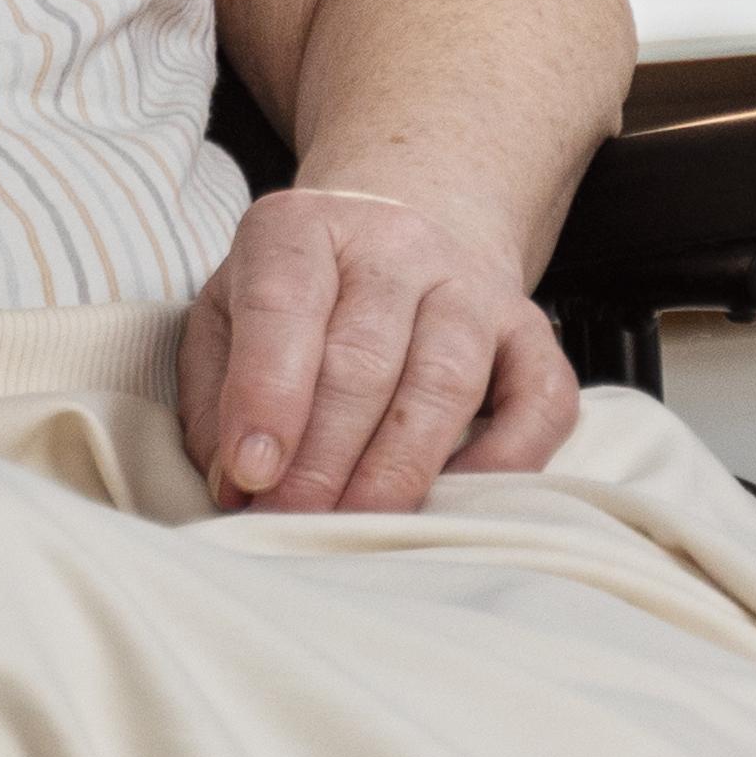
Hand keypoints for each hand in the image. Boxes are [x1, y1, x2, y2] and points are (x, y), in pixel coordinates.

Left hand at [176, 178, 573, 511]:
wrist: (400, 235)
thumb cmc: (298, 299)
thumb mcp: (226, 315)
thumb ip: (216, 393)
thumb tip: (236, 483)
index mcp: (302, 228)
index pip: (283, 303)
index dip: (267, 395)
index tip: (251, 474)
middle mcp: (394, 245)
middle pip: (364, 357)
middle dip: (324, 457)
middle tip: (292, 523)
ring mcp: (470, 286)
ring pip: (445, 380)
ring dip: (398, 469)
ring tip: (357, 527)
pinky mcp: (530, 330)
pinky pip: (539, 400)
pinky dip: (503, 461)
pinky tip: (452, 501)